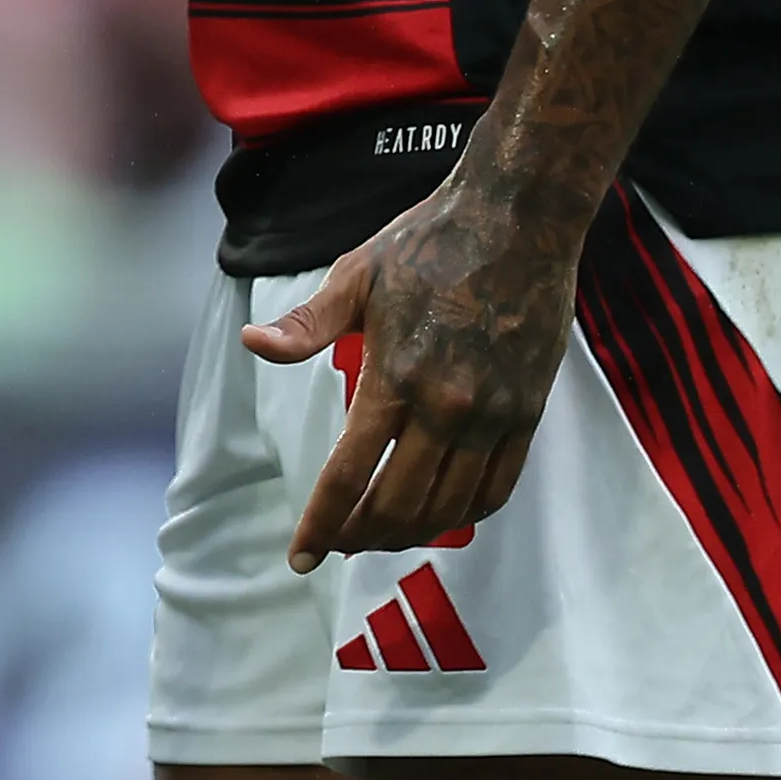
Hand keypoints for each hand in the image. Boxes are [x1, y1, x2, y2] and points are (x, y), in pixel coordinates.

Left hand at [241, 183, 575, 566]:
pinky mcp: (530, 413)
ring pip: (450, 507)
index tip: (301, 556)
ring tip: (378, 536)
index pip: (349, 475)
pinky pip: (498, 487)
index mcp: (396, 378)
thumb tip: (251, 345)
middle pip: (399, 506)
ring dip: (410, 534)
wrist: (518, 223)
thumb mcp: (353, 276)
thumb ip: (305, 325)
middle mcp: (448, 409)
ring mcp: (495, 416)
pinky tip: (440, 516)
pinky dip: (465, 514)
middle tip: (336, 546)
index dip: (321, 524)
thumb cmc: (426, 244)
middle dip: (361, 537)